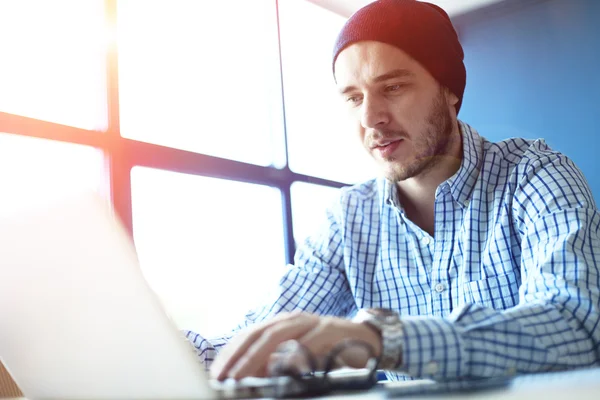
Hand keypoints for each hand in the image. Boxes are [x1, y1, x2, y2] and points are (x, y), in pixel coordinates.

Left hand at [210, 311, 381, 380]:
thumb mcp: (298, 357)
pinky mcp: (331, 329)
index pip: (249, 334)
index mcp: (282, 323)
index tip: (217, 373)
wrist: (367, 340)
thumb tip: (246, 377)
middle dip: (240, 356)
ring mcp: (312, 322)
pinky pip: (310, 342)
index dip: (231, 352)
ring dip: (259, 356)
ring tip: (244, 375)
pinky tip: (283, 369)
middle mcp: (294, 319)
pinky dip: (295, 355)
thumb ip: (274, 363)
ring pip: (280, 335)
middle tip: (226, 377)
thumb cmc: (329, 350)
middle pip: (260, 333)